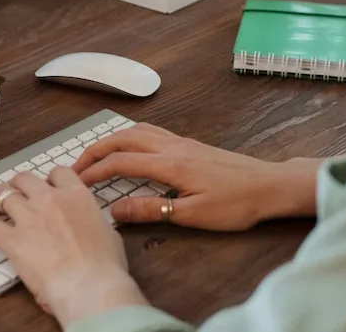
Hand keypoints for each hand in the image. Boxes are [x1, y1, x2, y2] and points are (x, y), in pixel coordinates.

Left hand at [0, 169, 148, 327]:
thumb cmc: (105, 266)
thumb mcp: (108, 233)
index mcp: (76, 195)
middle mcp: (50, 199)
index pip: (58, 172)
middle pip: (25, 178)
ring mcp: (29, 217)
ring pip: (4, 194)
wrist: (89, 285)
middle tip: (16, 194)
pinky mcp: (13, 240)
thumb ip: (94, 221)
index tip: (47, 187)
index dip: (50, 179)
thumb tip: (92, 225)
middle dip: (19, 185)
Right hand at [73, 123, 320, 230]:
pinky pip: (150, 131)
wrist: (270, 185)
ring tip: (95, 155)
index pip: (120, 162)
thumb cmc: (237, 203)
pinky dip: (129, 136)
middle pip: (122, 139)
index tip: (75, 184)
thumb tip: (116, 209)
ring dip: (111, 140)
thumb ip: (152, 210)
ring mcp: (181, 141)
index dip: (93, 172)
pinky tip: (129, 147)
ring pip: (136, 130)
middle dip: (95, 150)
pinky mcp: (189, 144)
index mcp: (169, 163)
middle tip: (75, 166)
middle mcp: (171, 146)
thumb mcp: (193, 215)